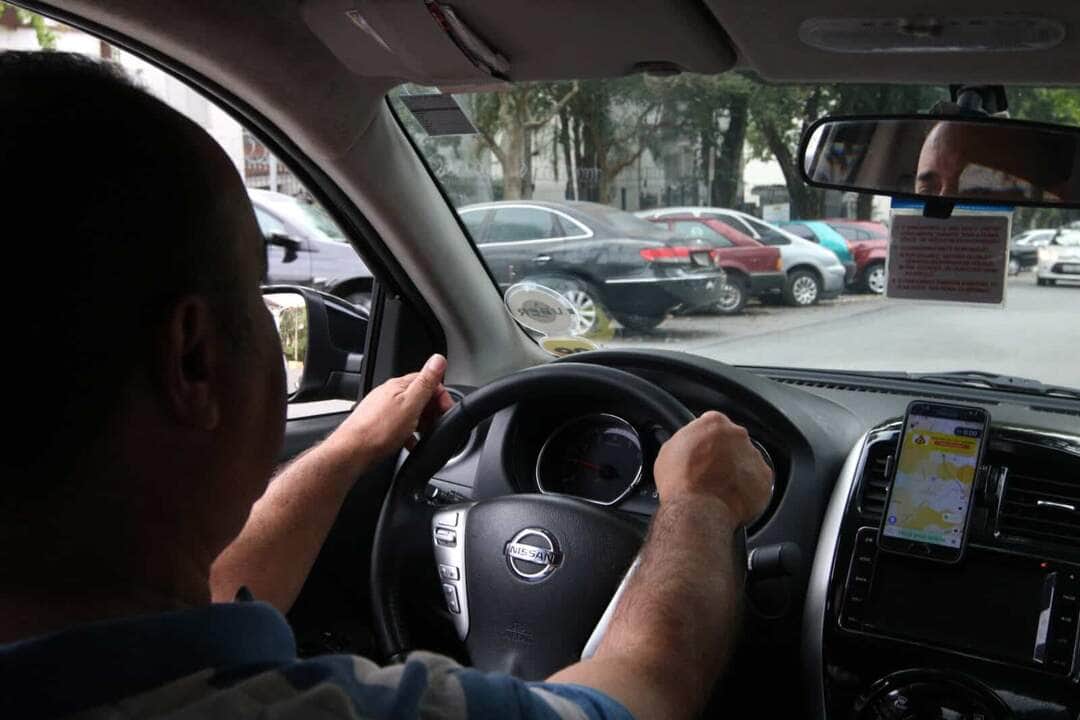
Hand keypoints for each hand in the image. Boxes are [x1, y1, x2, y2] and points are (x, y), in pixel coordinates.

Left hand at [326, 354, 454, 468]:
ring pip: (409, 412)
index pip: (427, 380)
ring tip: (423, 436)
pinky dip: (408, 434)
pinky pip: (399, 425)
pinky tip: (409, 443)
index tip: (446, 410)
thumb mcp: (410, 405)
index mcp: (398, 386)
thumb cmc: (379, 430)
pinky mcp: (378, 424)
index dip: (441, 395)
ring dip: (421, 423)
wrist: (352, 452)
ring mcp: (382, 408)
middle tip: (436, 425)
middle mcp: (389, 394)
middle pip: (419, 396)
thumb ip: (426, 382)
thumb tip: (438, 359)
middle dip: (432, 410)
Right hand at [653, 411, 771, 525]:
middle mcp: (738, 435)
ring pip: (747, 460)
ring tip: (720, 489)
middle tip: (710, 472)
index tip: (702, 452)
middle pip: (733, 441)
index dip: (706, 440)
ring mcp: (753, 456)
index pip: (713, 424)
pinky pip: (758, 481)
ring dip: (737, 471)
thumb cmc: (680, 482)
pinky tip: (732, 497)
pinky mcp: (764, 479)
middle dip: (724, 454)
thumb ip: (686, 441)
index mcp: (714, 423)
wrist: (696, 510)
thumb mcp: (669, 451)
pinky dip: (748, 489)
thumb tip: (689, 446)